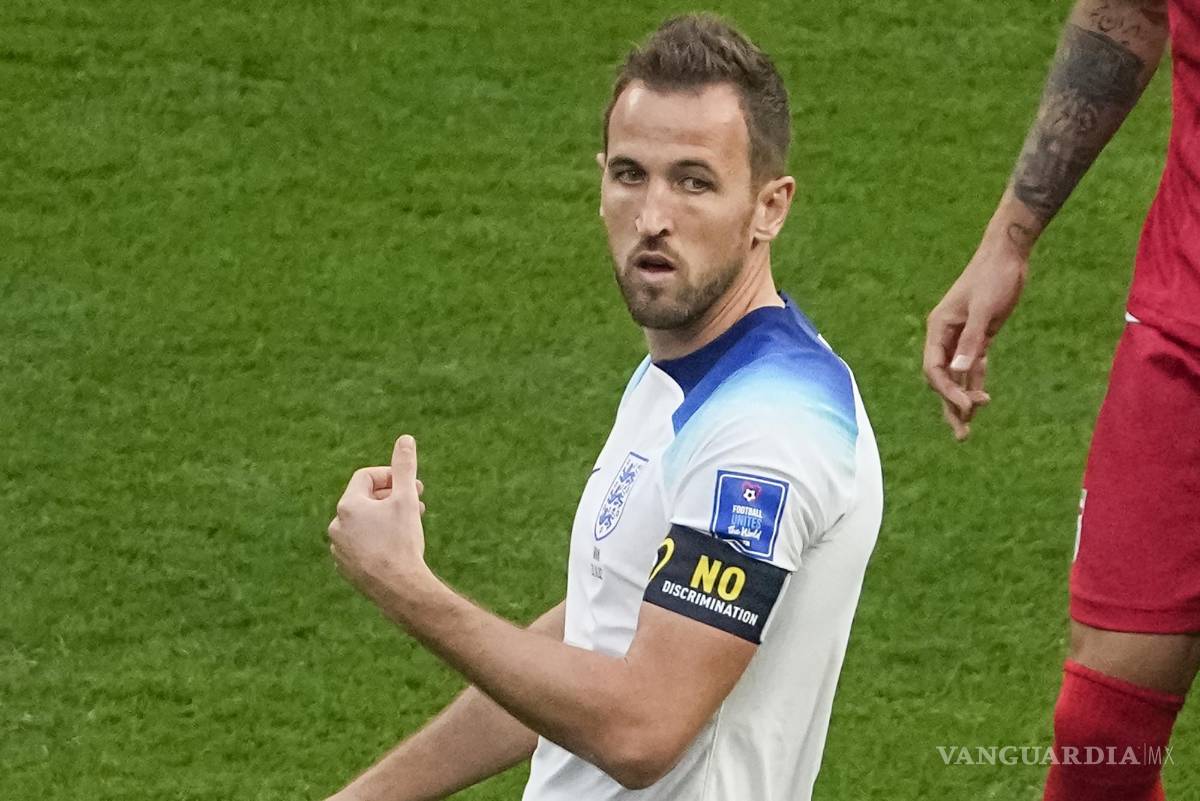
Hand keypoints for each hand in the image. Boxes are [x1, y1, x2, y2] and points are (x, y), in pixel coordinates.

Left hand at [328, 435, 429, 600]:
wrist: (399, 589)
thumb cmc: (402, 541)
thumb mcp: (406, 498)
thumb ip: (404, 467)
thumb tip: (405, 439)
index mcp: (347, 506)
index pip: (366, 478)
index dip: (391, 477)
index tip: (412, 485)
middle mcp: (337, 526)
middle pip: (365, 501)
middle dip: (392, 498)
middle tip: (417, 504)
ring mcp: (340, 550)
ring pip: (364, 525)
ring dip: (385, 520)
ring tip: (409, 526)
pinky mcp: (346, 569)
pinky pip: (362, 546)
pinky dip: (378, 540)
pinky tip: (397, 547)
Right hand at [923, 236, 1027, 439]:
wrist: (1008, 255)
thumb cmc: (993, 278)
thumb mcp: (984, 310)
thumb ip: (971, 342)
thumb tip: (959, 373)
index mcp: (939, 329)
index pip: (935, 370)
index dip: (947, 392)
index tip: (968, 407)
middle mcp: (945, 336)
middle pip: (942, 379)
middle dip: (950, 407)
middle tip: (962, 435)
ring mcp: (962, 338)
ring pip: (957, 377)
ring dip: (962, 401)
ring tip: (967, 430)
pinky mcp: (979, 337)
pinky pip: (973, 367)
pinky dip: (974, 384)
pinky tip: (980, 401)